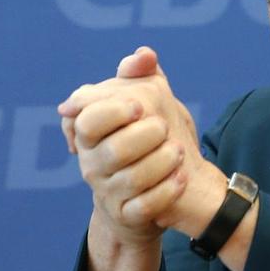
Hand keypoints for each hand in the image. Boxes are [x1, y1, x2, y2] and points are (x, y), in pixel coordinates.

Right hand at [58, 47, 226, 242]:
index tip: (139, 105)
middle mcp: (92, 165)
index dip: (112, 111)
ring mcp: (108, 192)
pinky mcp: (128, 215)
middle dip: (144, 136)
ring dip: (161, 162)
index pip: (87, 121)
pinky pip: (144, 207)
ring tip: (179, 151)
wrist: (148, 187)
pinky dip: (166, 191)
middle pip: (113, 151)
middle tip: (164, 127)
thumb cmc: (142, 136)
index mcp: (91, 134)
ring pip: (131, 180)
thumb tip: (145, 55)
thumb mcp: (143, 101)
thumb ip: (141, 75)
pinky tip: (181, 177)